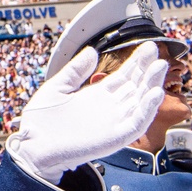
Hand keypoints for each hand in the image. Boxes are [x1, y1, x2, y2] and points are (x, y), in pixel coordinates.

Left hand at [7, 42, 167, 183]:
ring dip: (152, 85)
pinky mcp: (115, 138)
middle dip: (147, 70)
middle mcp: (110, 108)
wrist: (32, 144)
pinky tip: (154, 93)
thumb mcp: (58, 87)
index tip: (148, 46)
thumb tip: (92, 51)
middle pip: (136, 86)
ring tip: (159, 66)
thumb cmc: (41, 120)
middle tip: (156, 52)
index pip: (124, 76)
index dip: (137, 62)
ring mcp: (114, 122)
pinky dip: (148, 109)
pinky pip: (137, 123)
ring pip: (140, 102)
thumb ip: (75, 71)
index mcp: (98, 95)